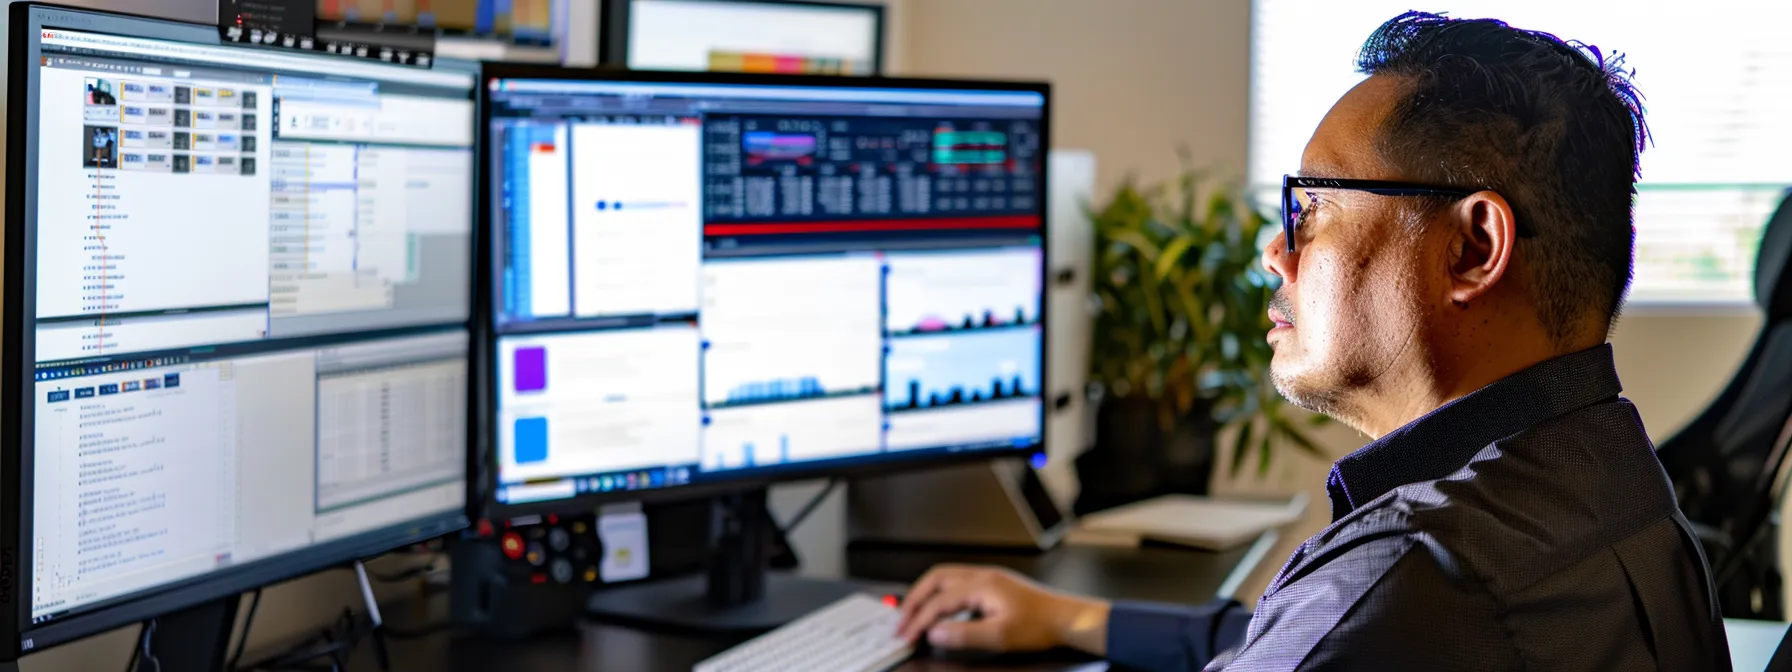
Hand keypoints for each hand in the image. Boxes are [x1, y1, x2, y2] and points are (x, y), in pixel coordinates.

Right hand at [895, 564, 1110, 653]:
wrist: (1066, 618)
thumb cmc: (1040, 624)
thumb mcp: (999, 635)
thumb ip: (963, 634)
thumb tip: (934, 633)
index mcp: (981, 585)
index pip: (938, 602)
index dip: (918, 620)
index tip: (906, 636)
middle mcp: (982, 576)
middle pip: (935, 579)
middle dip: (914, 599)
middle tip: (901, 620)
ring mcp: (988, 578)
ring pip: (946, 578)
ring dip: (926, 594)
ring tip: (914, 613)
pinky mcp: (994, 584)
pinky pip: (958, 582)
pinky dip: (942, 594)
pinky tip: (942, 610)